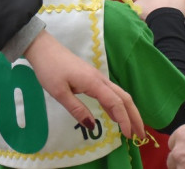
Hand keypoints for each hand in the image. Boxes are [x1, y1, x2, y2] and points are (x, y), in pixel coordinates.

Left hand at [23, 30, 143, 139]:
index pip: (116, 103)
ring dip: (128, 111)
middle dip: (134, 116)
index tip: (129, 136)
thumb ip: (77, 110)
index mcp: (94, 83)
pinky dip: (116, 105)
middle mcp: (100, 79)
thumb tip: (92, 126)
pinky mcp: (91, 78)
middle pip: (124, 98)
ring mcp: (96, 78)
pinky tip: (115, 116)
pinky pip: (109, 93)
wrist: (43, 48)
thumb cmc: (50, 69)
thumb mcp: (59, 93)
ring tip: (133, 128)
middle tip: (141, 134)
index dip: (124, 120)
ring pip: (118, 95)